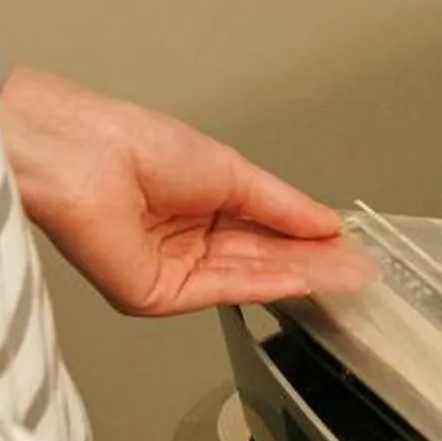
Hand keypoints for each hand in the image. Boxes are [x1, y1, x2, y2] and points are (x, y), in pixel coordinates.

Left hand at [0, 67, 370, 315]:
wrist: (85, 157)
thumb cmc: (135, 145)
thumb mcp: (231, 171)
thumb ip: (282, 206)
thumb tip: (325, 224)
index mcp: (197, 205)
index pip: (264, 230)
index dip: (309, 238)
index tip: (348, 246)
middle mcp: (183, 242)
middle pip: (260, 259)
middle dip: (311, 263)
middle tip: (356, 269)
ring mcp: (170, 271)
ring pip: (244, 278)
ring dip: (296, 276)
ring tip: (341, 275)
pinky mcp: (154, 294)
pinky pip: (217, 291)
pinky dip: (260, 286)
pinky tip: (297, 279)